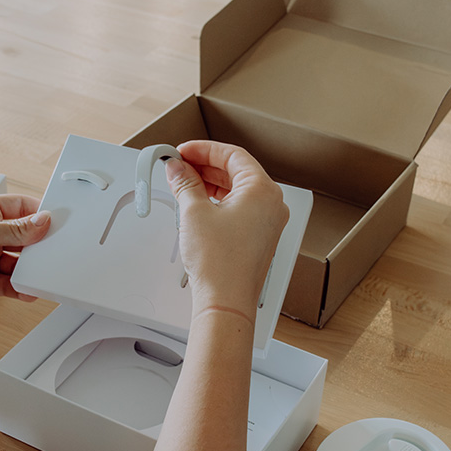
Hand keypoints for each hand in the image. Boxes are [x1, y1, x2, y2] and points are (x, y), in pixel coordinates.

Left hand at [0, 194, 50, 319]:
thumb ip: (14, 229)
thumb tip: (41, 221)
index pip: (18, 206)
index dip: (37, 212)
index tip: (55, 220)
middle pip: (22, 234)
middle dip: (36, 242)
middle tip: (53, 247)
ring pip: (19, 260)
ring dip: (30, 266)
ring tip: (42, 270)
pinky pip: (13, 282)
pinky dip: (23, 286)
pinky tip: (30, 289)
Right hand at [166, 141, 288, 320]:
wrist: (226, 301)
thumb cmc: (220, 263)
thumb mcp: (194, 212)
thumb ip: (185, 183)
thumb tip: (178, 169)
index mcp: (263, 190)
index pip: (233, 155)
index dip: (204, 149)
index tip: (183, 151)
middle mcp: (271, 204)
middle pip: (237, 171)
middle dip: (205, 166)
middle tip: (180, 165)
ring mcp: (268, 222)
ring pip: (238, 190)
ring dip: (210, 184)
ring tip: (183, 183)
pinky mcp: (259, 237)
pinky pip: (240, 208)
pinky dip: (219, 201)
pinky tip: (198, 203)